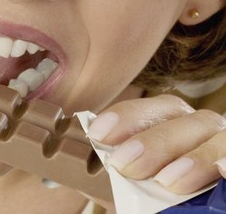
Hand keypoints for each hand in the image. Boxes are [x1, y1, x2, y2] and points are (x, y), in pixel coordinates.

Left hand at [87, 94, 225, 193]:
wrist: (179, 207)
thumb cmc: (157, 195)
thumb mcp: (138, 179)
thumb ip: (126, 167)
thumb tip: (103, 164)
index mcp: (171, 124)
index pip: (153, 109)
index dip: (127, 116)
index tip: (98, 132)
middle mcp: (199, 130)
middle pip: (183, 120)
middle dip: (152, 140)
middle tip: (124, 163)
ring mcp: (222, 145)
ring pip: (218, 137)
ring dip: (194, 157)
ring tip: (168, 181)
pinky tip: (223, 172)